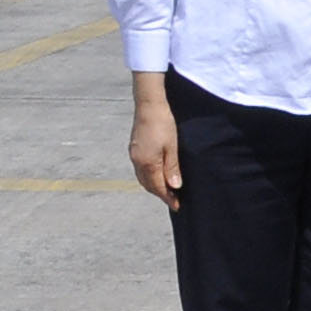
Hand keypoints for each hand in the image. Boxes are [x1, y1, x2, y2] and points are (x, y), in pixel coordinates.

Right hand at [128, 75, 181, 210]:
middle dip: (160, 193)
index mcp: (147, 163)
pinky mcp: (134, 148)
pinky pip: (141, 169)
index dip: (168, 198)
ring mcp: (134, 155)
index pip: (158, 187)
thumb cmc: (163, 123)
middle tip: (173, 199)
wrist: (148, 104)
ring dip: (154, 185)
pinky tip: (156, 173)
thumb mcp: (172, 146)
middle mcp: (137, 162)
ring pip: (143, 178)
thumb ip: (172, 167)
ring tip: (166, 189)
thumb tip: (175, 186)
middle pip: (148, 185)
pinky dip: (149, 176)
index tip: (177, 206)